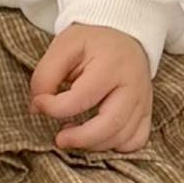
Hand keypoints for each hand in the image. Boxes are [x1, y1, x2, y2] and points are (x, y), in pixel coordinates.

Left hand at [30, 25, 154, 153]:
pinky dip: (115, 146)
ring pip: (122, 138)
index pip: (81, 98)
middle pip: (110, 125)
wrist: (124, 36)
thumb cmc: (92, 42)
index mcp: (111, 65)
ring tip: (74, 133)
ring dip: (93, 144)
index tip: (40, 103)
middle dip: (80, 139)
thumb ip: (45, 76)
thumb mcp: (63, 46)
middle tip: (59, 139)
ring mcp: (143, 101)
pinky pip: (136, 141)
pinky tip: (97, 136)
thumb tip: (37, 108)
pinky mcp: (146, 112)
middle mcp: (133, 85)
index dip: (54, 108)